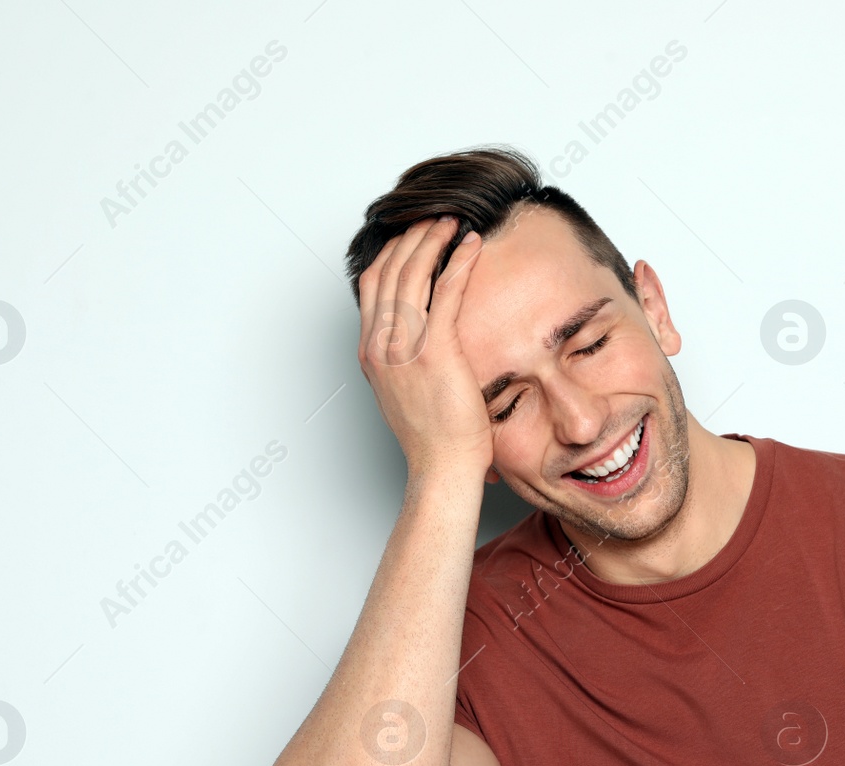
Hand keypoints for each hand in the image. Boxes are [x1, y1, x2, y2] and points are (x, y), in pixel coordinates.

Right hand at [356, 216, 491, 480]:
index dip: (391, 253)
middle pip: (389, 270)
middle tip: (435, 219)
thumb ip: (404, 359)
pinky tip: (472, 246)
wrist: (442, 468)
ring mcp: (405, 347)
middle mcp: (381, 345)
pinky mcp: (436, 351)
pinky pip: (446, 291)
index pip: (372, 284)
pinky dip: (459, 261)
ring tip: (453, 223)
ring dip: (434, 239)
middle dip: (412, 237)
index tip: (412, 235)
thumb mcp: (406, 391)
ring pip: (414, 273)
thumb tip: (418, 340)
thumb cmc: (434, 438)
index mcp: (371, 353)